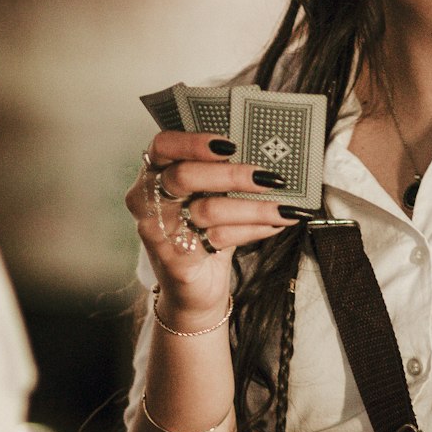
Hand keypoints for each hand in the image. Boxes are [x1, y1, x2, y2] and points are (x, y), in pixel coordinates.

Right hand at [128, 132, 304, 322]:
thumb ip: (219, 175)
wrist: (190, 289)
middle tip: (268, 177)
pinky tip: (274, 224)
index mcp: (152, 174)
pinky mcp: (175, 259)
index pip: (163, 146)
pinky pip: (220, 237)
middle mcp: (146, 201)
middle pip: (185, 176)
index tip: (230, 145)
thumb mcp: (202, 198)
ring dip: (254, 207)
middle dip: (232, 175)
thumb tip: (265, 157)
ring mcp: (157, 231)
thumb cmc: (198, 233)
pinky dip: (253, 229)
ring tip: (285, 208)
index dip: (194, 142)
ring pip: (209, 209)